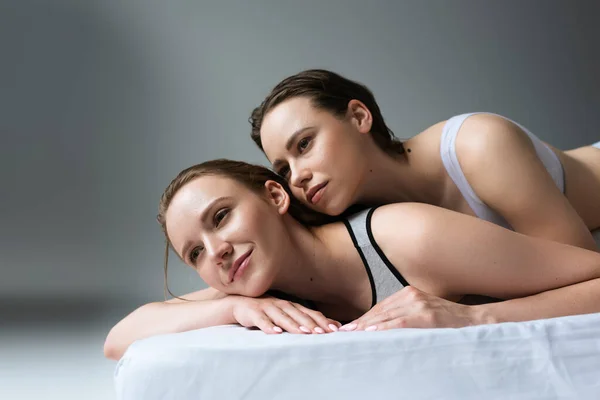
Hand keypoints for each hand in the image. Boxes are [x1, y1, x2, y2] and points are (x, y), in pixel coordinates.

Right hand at [231, 296, 340, 333]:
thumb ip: (307, 320)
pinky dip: (268, 326)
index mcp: (291, 306)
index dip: (321, 321)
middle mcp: (282, 305)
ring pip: (282, 318)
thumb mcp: (287, 315)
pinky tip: (275, 333)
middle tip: (322, 333)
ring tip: (304, 333)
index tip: (333, 331)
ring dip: (293, 325)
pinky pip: (262, 320)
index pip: (310, 313)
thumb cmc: (267, 312)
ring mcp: (268, 308)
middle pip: (298, 315)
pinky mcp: (253, 313)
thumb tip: (334, 326)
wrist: (239, 304)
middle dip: (311, 324)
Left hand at [340, 286, 483, 330]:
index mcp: (408, 293)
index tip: (346, 329)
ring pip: (386, 316)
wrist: (475, 321)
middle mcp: (410, 295)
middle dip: (359, 324)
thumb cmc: (447, 322)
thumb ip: (403, 316)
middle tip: (341, 333)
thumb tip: (379, 329)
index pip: (379, 308)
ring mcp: (418, 303)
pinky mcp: (426, 315)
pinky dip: (385, 328)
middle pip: (379, 312)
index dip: (362, 319)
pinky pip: (400, 322)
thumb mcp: (422, 314)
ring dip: (366, 327)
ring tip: (350, 335)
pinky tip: (372, 333)